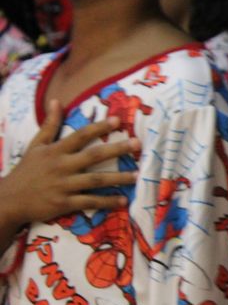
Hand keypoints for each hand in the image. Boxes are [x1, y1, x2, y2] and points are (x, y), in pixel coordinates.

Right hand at [0, 100, 139, 234]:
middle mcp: (61, 166)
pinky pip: (90, 202)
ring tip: (137, 175)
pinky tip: (123, 200)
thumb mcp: (35, 146)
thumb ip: (49, 125)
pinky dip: (107, 201)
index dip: (99, 127)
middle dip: (117, 149)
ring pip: (96, 180)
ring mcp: (63, 185)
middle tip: (137, 144)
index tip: (117, 120)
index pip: (80, 135)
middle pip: (93, 156)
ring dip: (118, 178)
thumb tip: (56, 101)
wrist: (9, 200)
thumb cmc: (26, 171)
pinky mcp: (64, 203)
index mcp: (55, 151)